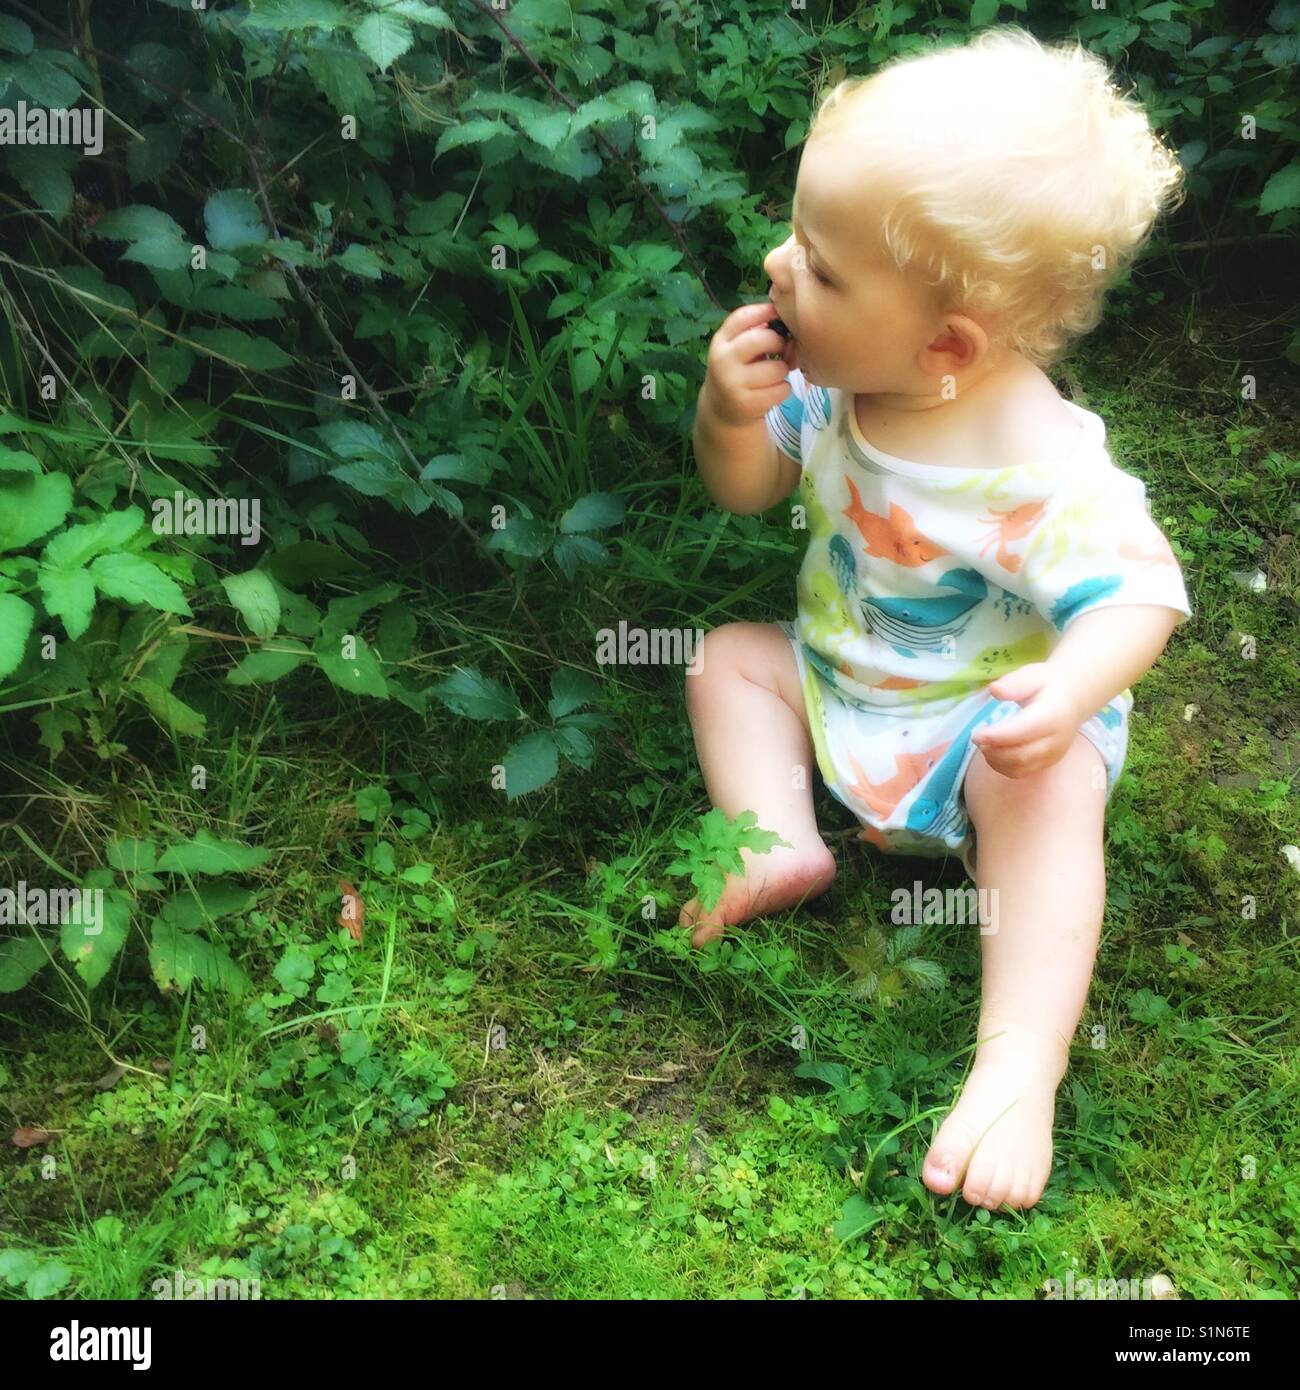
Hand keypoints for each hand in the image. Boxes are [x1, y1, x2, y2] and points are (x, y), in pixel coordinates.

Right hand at [702, 300, 796, 428]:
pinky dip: (783, 389)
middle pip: (763, 339)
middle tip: (779, 351)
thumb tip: (787, 324)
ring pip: (778, 368)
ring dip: (783, 371)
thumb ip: (755, 333)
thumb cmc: (738, 372)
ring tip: (773, 375)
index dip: (765, 311)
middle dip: (779, 343)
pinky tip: (772, 391)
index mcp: (720, 341)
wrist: (721, 412)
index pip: (743, 317)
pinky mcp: (747, 404)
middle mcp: (723, 360)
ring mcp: (733, 383)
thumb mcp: (737, 349)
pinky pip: (782, 389)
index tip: (777, 315)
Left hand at [970, 662, 1083, 778]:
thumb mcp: (1033, 675)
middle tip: (976, 739)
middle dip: (994, 751)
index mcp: (1053, 714)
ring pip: (1021, 767)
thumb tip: (994, 689)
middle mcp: (1056, 739)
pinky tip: (993, 754)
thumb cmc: (1049, 684)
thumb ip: (1015, 683)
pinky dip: (1004, 768)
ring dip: (996, 761)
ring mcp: (1053, 753)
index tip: (976, 735)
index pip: (1024, 730)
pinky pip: (1023, 772)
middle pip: (1022, 755)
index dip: (998, 736)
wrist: (1074, 698)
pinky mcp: (1048, 762)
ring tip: (983, 746)